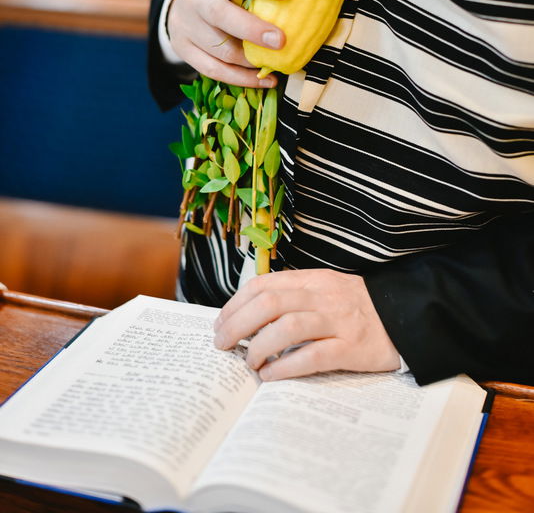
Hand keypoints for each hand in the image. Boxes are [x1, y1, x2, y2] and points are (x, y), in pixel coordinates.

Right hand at [167, 0, 289, 87]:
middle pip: (220, 15)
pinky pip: (214, 70)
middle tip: (281, 41)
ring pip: (220, 49)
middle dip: (252, 29)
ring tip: (278, 63)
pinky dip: (242, 79)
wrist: (179, 2)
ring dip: (251, 60)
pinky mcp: (184, 51)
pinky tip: (266, 80)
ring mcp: (186, 27)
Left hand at [213, 269, 400, 379]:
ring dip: (260, 346)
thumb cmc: (357, 307)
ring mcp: (338, 321)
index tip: (221, 322)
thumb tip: (250, 318)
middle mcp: (322, 296)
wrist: (406, 314)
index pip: (264, 284)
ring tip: (249, 362)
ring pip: (288, 326)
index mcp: (312, 280)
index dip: (236, 304)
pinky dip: (286, 366)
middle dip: (238, 324)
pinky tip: (271, 375)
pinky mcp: (352, 347)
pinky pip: (313, 356)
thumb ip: (293, 297)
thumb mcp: (324, 290)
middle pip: (269, 303)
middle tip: (222, 344)